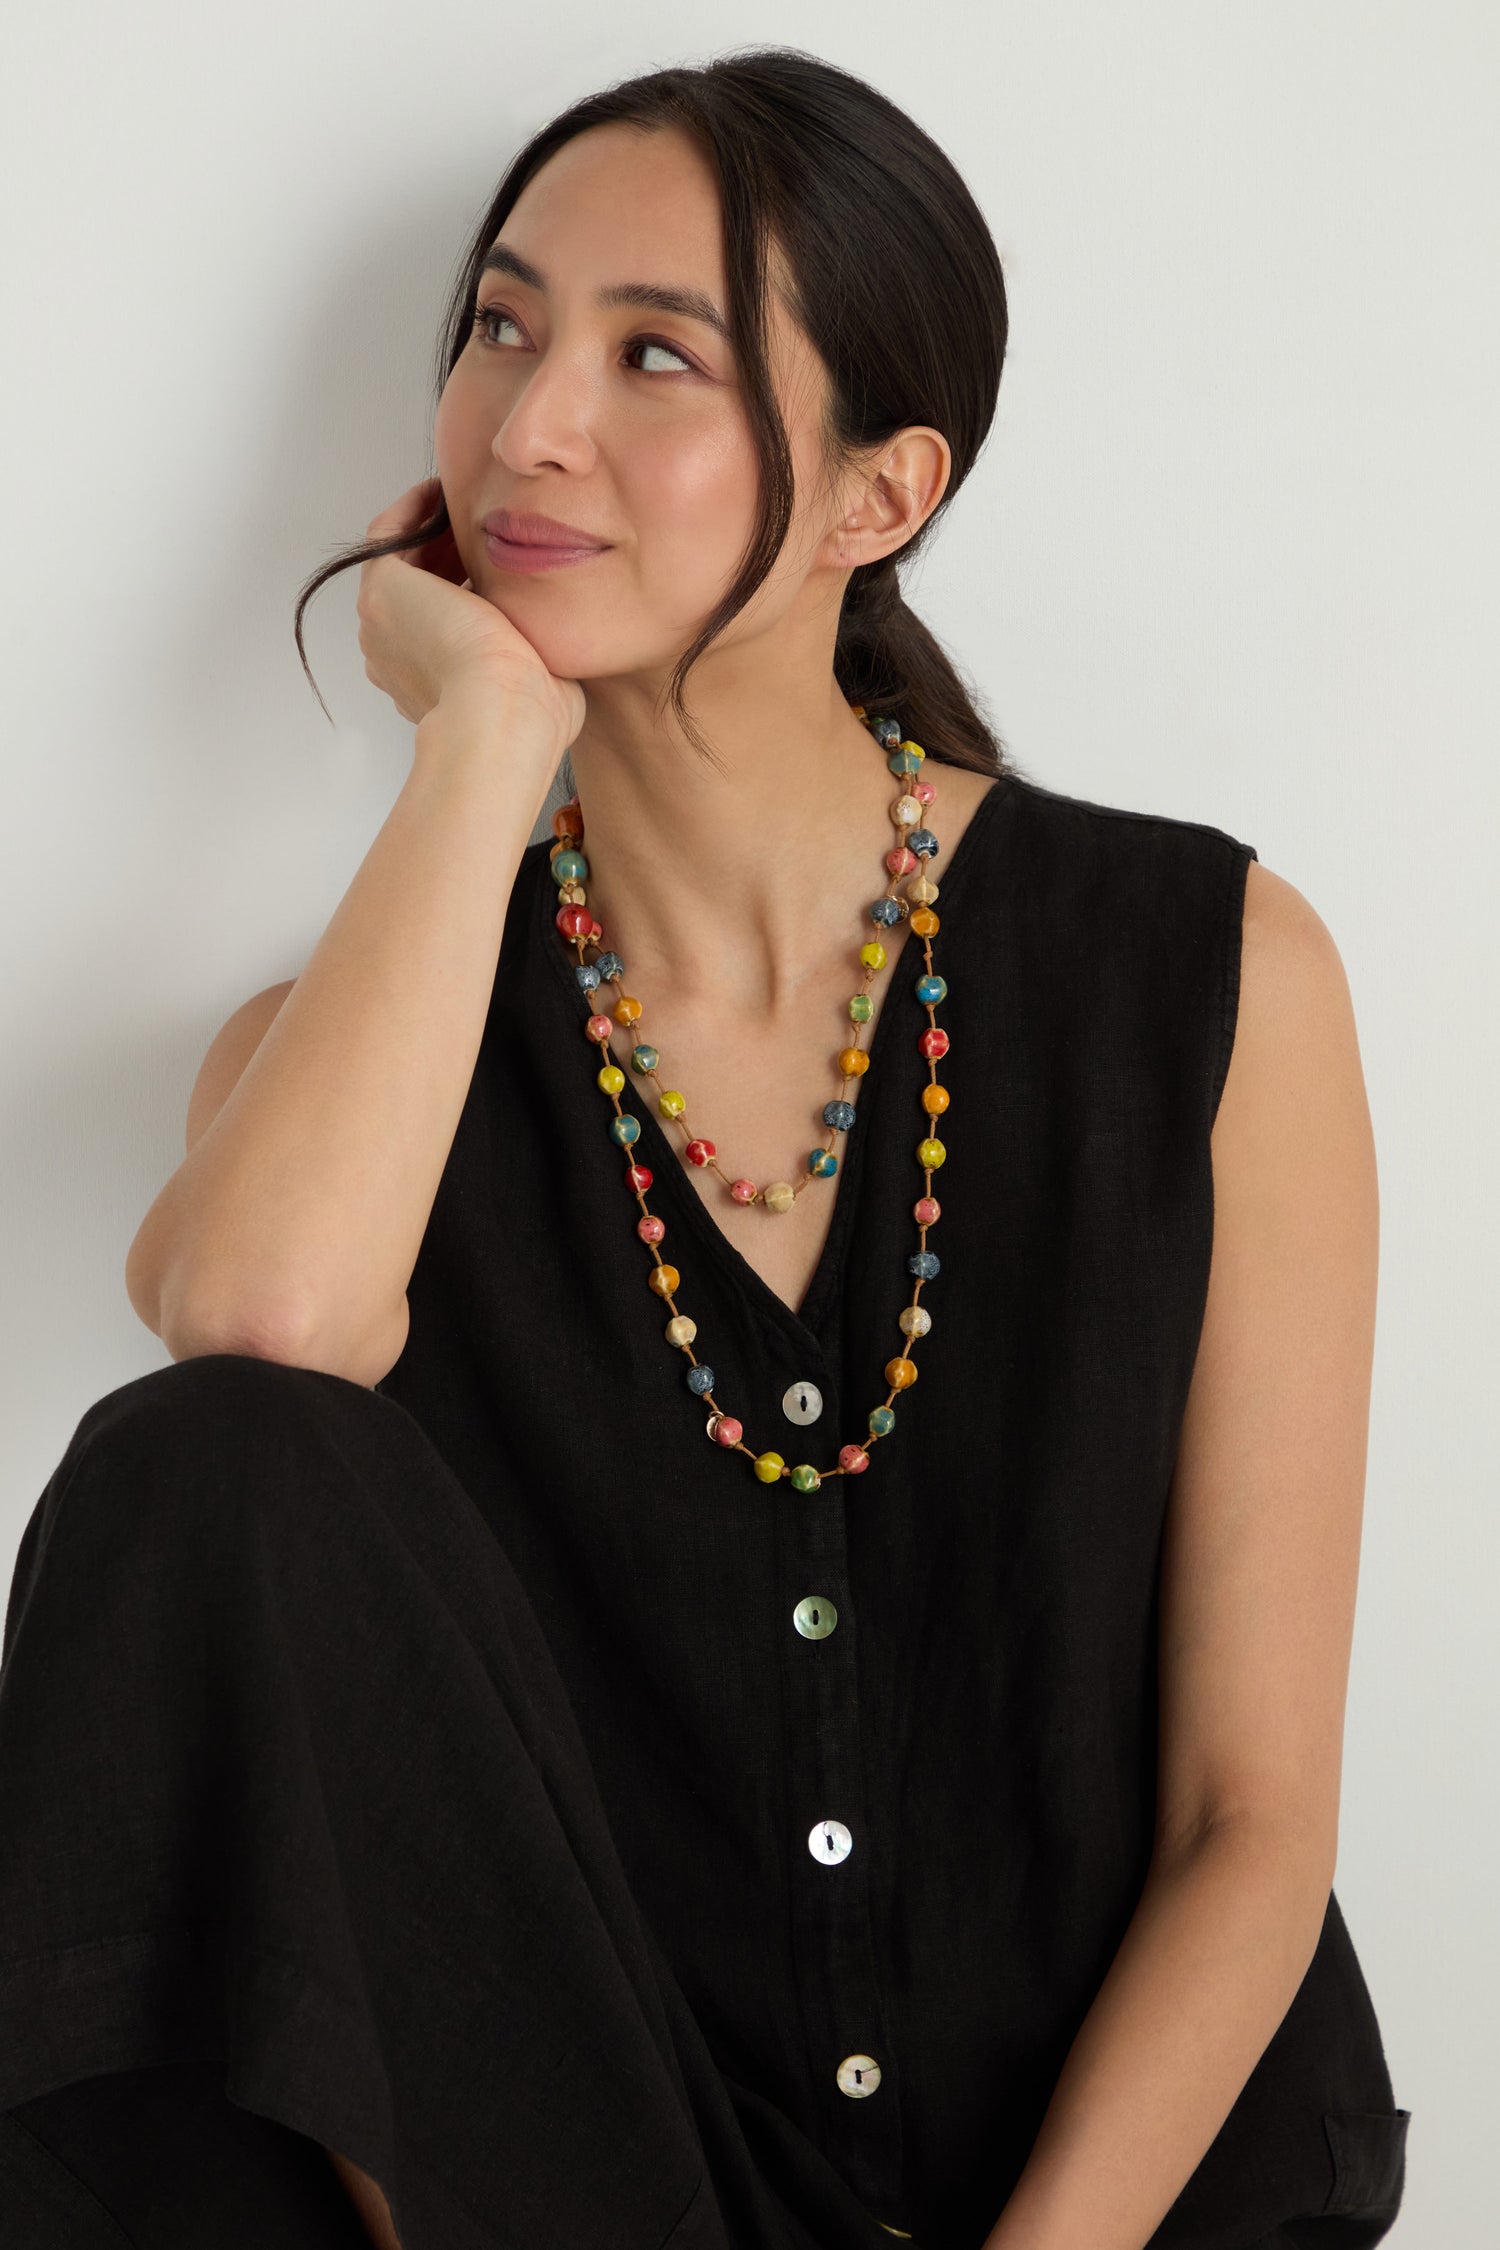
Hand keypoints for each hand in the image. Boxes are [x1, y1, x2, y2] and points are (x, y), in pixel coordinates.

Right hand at [355, 476, 586, 751]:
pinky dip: (412, 509)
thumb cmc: (531, 714)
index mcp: (426, 682)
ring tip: (464, 501)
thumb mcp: (541, 681)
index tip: (493, 561)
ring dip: (429, 529)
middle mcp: (393, 655)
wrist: (504, 713)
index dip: (464, 587)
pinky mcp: (382, 591)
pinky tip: (444, 490)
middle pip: (415, 590)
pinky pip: (386, 535)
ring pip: (400, 562)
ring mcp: (380, 624)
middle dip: (445, 554)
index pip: (440, 623)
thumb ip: (538, 656)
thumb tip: (560, 641)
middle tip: (480, 524)